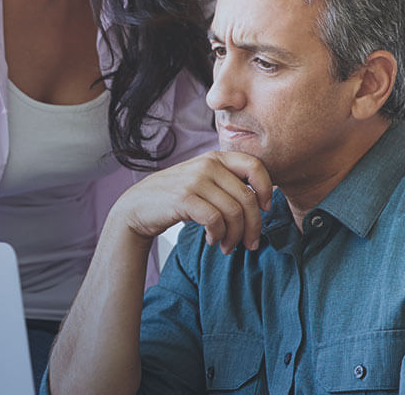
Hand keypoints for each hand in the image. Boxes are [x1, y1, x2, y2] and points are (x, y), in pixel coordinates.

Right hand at [109, 151, 273, 254]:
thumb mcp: (203, 181)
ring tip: (226, 246)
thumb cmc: (175, 198)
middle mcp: (207, 164)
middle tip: (250, 244)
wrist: (137, 206)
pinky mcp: (183, 198)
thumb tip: (262, 201)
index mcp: (216, 158)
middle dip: (253, 227)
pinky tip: (212, 240)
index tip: (265, 209)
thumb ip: (227, 183)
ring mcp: (195, 180)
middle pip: (247, 198)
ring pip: (233, 212)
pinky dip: (218, 235)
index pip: (255, 166)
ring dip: (234, 236)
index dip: (266, 189)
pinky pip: (215, 220)